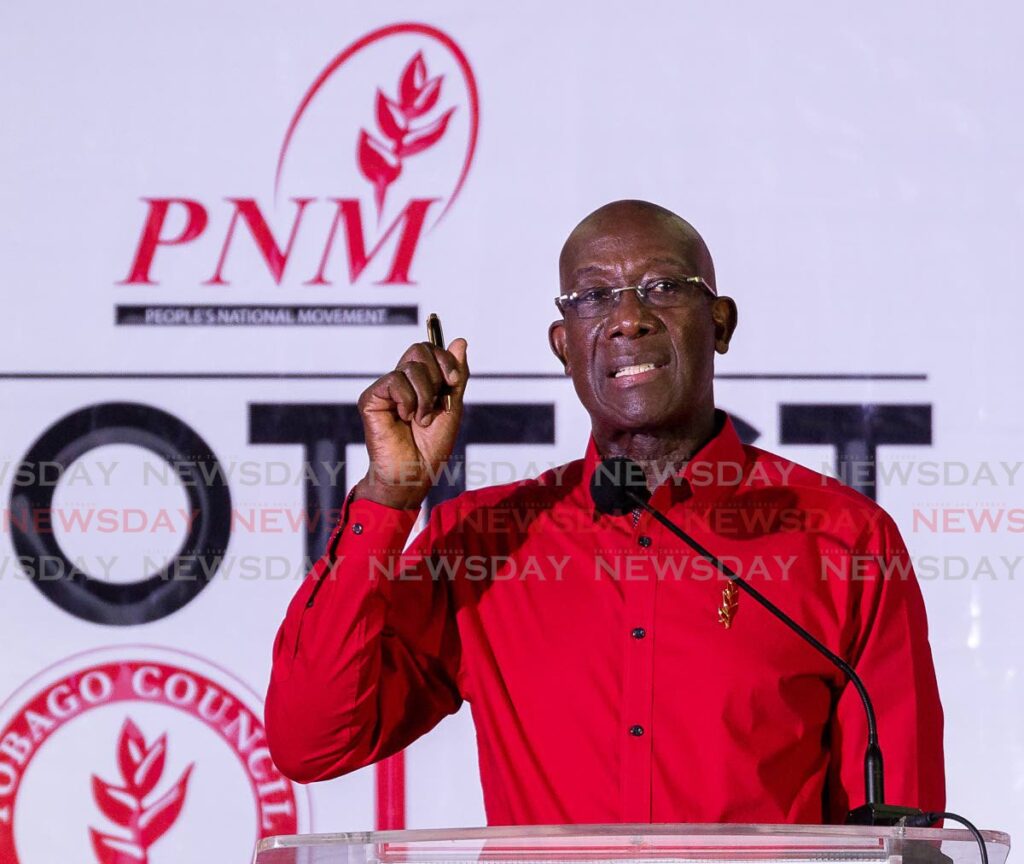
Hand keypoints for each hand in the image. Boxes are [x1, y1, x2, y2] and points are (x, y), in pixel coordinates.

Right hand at [352, 338, 468, 509]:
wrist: (416, 472)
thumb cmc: (432, 446)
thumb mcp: (452, 406)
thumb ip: (456, 375)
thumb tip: (460, 341)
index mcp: (420, 381)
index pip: (430, 350)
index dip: (445, 360)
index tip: (454, 381)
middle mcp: (401, 381)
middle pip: (420, 349)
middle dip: (436, 376)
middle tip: (436, 403)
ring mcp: (386, 389)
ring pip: (411, 367)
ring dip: (425, 396)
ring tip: (420, 419)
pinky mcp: (371, 398)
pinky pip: (395, 381)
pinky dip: (408, 402)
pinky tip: (404, 418)